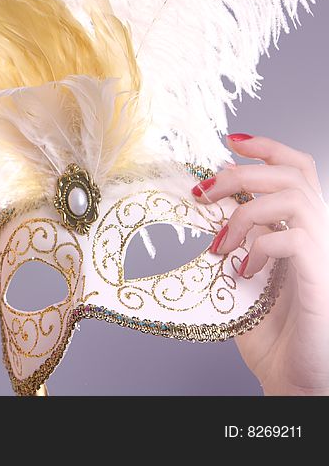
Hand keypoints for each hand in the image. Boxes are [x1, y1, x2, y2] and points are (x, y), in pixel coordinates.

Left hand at [192, 133, 328, 394]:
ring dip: (246, 213)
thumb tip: (205, 203)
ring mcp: (324, 255)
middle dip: (240, 174)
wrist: (292, 378)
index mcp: (300, 228)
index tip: (230, 140)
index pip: (297, 169)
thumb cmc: (269, 329)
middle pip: (292, 174)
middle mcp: (319, 234)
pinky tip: (242, 269)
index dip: (267, 147)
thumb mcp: (242, 271)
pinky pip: (296, 239)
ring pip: (294, 199)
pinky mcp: (321, 279)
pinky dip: (261, 246)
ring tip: (219, 243)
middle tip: (203, 194)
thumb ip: (234, 237)